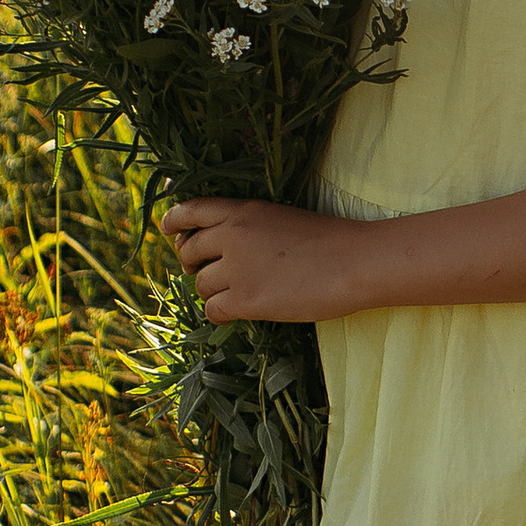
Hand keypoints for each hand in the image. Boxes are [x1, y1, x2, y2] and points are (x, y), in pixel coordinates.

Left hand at [163, 196, 364, 323]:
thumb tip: (225, 250)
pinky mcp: (245, 299)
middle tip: (204, 274)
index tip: (169, 231)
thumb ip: (250, 228)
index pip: (191, 210)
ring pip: (199, 285)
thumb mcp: (282, 218)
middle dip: (191, 264)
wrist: (356, 262)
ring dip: (212, 293)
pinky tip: (235, 315)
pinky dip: (220, 315)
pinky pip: (212, 310)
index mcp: (242, 210)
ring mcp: (236, 268)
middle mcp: (231, 235)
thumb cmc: (331, 240)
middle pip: (189, 252)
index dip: (174, 221)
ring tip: (234, 296)